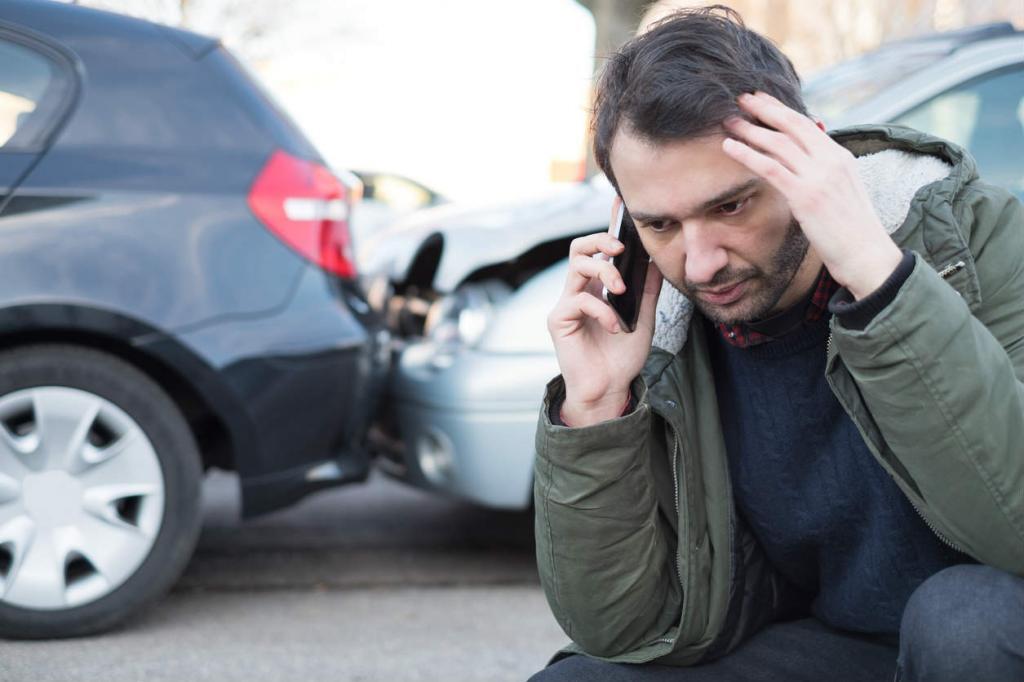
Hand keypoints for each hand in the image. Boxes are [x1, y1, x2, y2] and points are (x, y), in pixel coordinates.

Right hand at [547, 197, 662, 426]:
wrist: (610, 388)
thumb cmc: (623, 355)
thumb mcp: (645, 316)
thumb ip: (648, 288)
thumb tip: (658, 258)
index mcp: (598, 287)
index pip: (600, 249)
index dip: (608, 225)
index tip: (620, 204)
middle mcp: (579, 291)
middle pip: (579, 248)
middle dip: (600, 240)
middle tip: (620, 248)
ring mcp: (567, 304)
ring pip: (577, 267)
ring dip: (603, 272)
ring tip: (620, 290)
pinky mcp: (559, 321)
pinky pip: (579, 301)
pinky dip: (602, 310)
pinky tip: (615, 326)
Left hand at [721, 92, 901, 298]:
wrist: (866, 255)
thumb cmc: (851, 230)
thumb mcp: (841, 192)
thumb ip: (823, 173)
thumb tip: (802, 163)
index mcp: (840, 156)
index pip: (805, 125)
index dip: (780, 110)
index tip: (761, 100)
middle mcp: (830, 160)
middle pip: (791, 125)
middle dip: (764, 109)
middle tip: (740, 98)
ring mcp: (819, 177)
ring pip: (778, 143)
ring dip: (750, 130)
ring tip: (728, 122)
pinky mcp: (805, 196)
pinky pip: (770, 168)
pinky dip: (747, 154)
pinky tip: (729, 147)